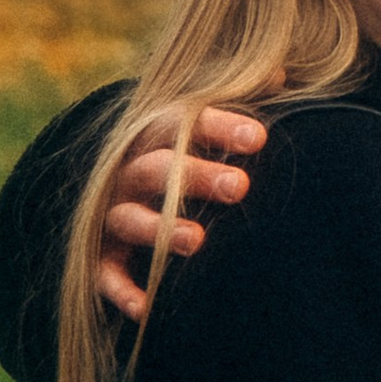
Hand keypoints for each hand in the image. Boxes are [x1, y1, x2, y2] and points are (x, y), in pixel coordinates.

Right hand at [94, 97, 276, 321]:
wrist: (111, 189)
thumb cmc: (176, 157)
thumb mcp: (199, 124)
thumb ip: (239, 99)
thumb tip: (279, 72)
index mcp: (158, 135)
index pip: (186, 122)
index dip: (221, 126)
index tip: (259, 137)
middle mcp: (132, 171)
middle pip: (160, 168)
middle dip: (197, 175)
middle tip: (241, 186)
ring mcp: (113, 213)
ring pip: (129, 217)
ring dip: (159, 228)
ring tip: (196, 240)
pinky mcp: (101, 255)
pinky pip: (105, 273)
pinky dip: (121, 290)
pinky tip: (146, 309)